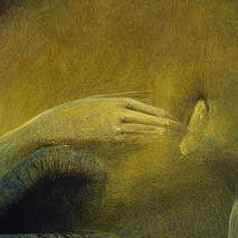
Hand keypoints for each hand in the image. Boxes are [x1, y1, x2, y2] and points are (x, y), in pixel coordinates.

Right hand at [29, 96, 179, 147]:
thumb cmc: (80, 109)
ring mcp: (113, 129)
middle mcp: (116, 115)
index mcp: (115, 102)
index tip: (166, 115)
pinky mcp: (108, 140)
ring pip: (139, 130)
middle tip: (176, 126)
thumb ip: (120, 98)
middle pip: (145, 119)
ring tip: (166, 133)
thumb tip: (141, 98)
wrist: (60, 124)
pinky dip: (142, 139)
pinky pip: (129, 139)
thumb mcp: (100, 99)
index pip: (141, 107)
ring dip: (154, 132)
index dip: (156, 112)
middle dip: (161, 123)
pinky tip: (150, 139)